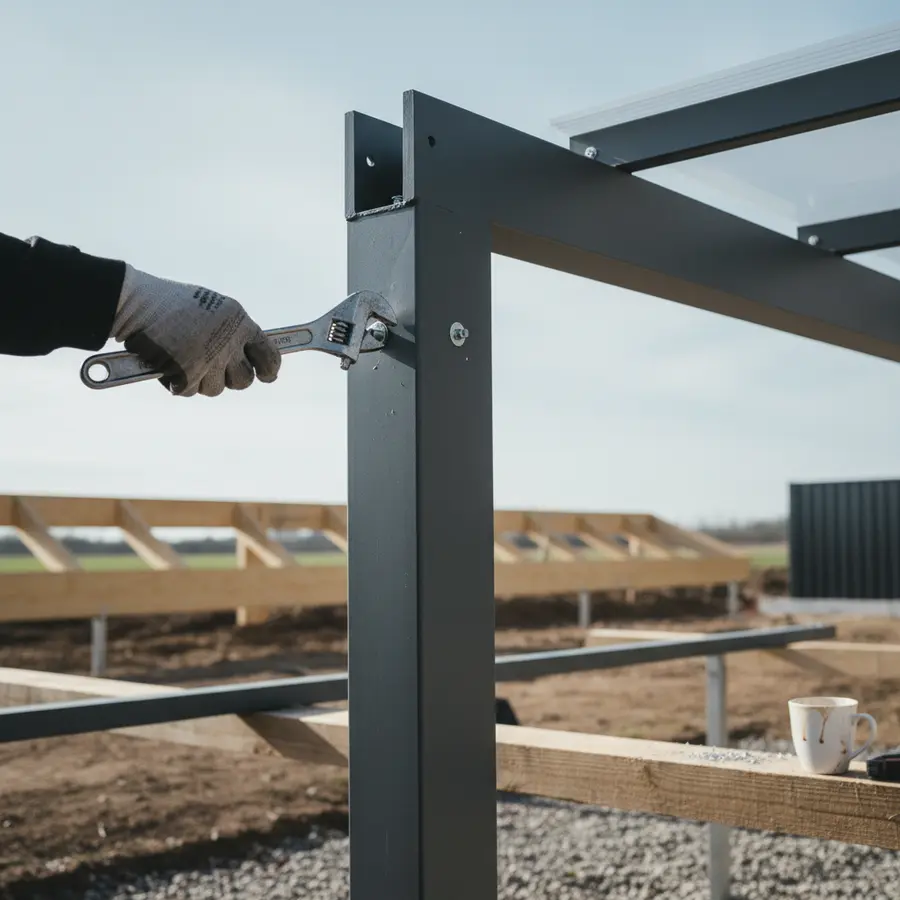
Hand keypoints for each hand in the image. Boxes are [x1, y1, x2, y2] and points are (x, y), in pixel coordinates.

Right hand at [110, 265, 280, 396]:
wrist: (138, 303)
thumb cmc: (174, 304)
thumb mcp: (216, 309)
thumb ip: (234, 332)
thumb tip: (248, 357)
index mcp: (240, 324)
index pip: (269, 356)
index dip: (269, 369)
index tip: (267, 375)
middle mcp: (229, 344)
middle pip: (244, 381)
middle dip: (231, 378)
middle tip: (215, 368)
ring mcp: (208, 361)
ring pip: (215, 389)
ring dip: (202, 380)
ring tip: (186, 359)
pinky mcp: (187, 375)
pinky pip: (190, 391)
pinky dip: (179, 382)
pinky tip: (170, 364)